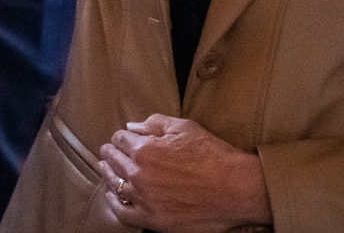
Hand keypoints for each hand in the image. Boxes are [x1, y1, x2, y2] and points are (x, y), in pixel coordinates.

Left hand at [99, 115, 271, 232]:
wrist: (236, 188)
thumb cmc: (213, 155)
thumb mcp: (184, 127)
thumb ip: (153, 123)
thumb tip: (132, 127)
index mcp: (143, 150)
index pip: (120, 140)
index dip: (120, 137)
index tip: (121, 138)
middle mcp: (139, 175)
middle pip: (114, 161)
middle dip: (110, 153)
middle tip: (108, 152)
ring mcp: (144, 199)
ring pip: (115, 185)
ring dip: (109, 174)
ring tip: (106, 169)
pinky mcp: (153, 219)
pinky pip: (122, 213)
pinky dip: (114, 203)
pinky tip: (111, 196)